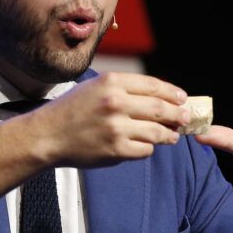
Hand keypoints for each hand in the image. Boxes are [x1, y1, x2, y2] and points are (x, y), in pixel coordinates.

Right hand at [27, 73, 188, 166]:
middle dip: (178, 115)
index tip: (183, 99)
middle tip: (185, 118)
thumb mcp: (95, 86)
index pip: (154, 86)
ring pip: (157, 132)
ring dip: (168, 135)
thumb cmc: (72, 109)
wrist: (47, 135)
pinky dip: (148, 148)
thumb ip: (125, 89)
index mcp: (111, 82)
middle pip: (161, 109)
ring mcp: (116, 128)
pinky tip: (146, 146)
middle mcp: (115, 103)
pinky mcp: (115, 150)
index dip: (173, 93)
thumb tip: (160, 98)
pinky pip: (144, 150)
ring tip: (171, 136)